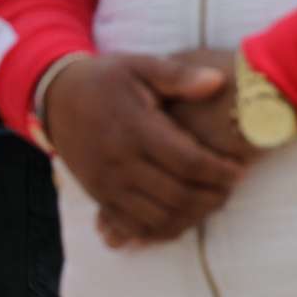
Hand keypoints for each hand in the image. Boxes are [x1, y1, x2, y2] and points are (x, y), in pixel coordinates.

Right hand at [45, 53, 248, 248]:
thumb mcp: (140, 65)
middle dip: (211, 197)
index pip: (186, 162)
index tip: (240, 169)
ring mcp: (106, 185)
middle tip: (232, 188)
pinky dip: (158, 231)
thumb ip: (179, 75)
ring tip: (213, 202)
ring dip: (190, 216)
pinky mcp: (97, 196)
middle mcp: (119, 163)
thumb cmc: (106, 79)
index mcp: (135, 130)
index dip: (218, 171)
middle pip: (175, 195)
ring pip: (155, 217)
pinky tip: (180, 220)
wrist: (56, 97)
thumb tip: (218, 81)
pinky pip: (130, 225)